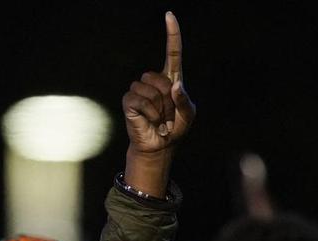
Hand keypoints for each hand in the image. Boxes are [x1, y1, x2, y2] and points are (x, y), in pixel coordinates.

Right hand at [122, 12, 195, 195]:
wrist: (159, 146)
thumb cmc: (174, 128)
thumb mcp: (188, 114)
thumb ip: (184, 99)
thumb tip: (174, 85)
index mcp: (171, 78)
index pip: (172, 52)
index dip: (172, 34)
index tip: (169, 15)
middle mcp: (154, 80)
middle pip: (161, 79)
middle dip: (168, 101)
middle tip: (168, 118)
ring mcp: (139, 89)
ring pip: (151, 91)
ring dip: (159, 110)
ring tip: (160, 120)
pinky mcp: (129, 101)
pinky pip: (140, 101)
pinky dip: (149, 114)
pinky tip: (149, 121)